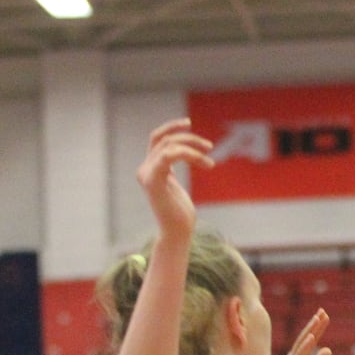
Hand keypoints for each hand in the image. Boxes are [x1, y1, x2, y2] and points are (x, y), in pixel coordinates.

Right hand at [137, 118, 213, 237]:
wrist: (178, 230)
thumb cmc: (180, 212)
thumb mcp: (176, 184)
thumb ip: (173, 168)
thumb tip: (186, 152)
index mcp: (149, 168)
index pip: (157, 138)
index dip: (171, 128)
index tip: (188, 123)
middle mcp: (144, 169)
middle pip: (165, 140)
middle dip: (189, 139)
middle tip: (210, 147)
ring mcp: (146, 175)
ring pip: (169, 146)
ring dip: (193, 149)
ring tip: (209, 161)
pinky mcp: (153, 182)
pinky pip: (168, 156)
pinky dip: (188, 155)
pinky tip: (203, 162)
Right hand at [265, 309, 332, 354]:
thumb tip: (328, 349)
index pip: (311, 339)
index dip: (318, 327)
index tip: (324, 314)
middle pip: (306, 336)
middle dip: (314, 324)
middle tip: (322, 311)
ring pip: (302, 343)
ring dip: (310, 330)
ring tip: (318, 318)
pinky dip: (306, 346)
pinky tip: (312, 337)